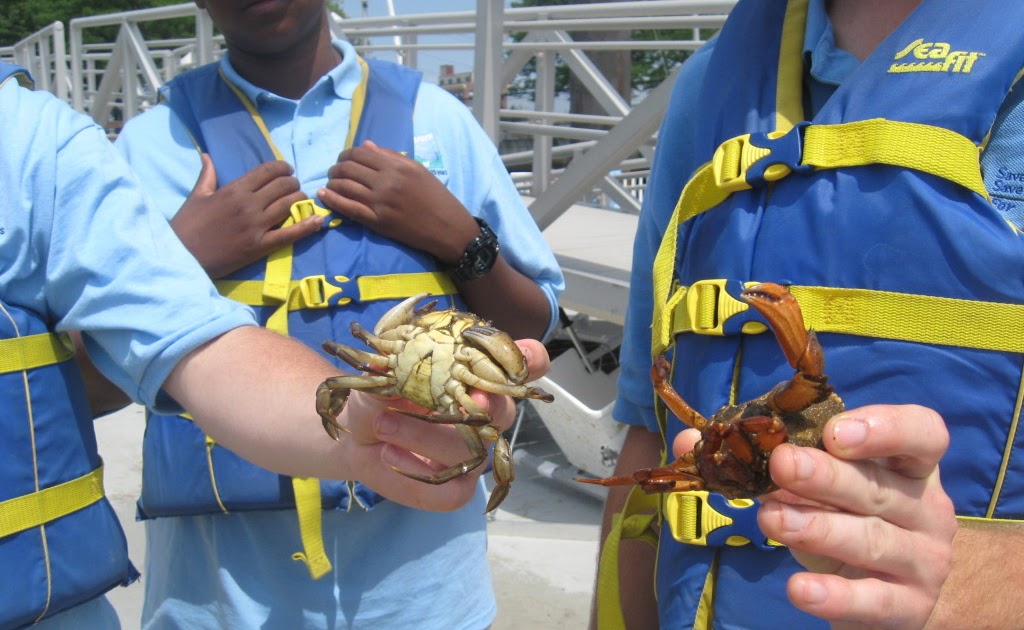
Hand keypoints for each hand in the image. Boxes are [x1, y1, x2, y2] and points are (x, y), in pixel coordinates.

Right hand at [171, 154, 321, 277]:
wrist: (181, 255)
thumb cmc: (187, 225)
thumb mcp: (197, 195)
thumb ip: (207, 175)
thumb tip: (207, 156)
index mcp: (234, 189)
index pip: (268, 171)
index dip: (283, 168)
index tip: (287, 170)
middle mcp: (249, 204)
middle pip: (283, 186)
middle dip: (293, 183)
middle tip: (294, 187)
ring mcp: (256, 226)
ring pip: (290, 205)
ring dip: (300, 200)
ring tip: (301, 200)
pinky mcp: (260, 246)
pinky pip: (289, 234)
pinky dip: (307, 226)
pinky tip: (318, 220)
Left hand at [317, 140, 479, 263]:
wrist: (448, 228)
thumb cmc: (436, 197)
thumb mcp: (418, 170)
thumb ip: (391, 156)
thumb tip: (366, 146)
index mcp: (397, 166)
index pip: (360, 153)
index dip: (346, 154)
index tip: (343, 160)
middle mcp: (387, 182)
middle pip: (348, 168)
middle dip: (336, 168)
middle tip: (334, 172)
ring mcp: (380, 202)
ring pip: (345, 187)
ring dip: (332, 183)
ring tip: (330, 183)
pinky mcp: (378, 222)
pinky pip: (348, 208)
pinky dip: (332, 200)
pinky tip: (324, 195)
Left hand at [331, 338, 550, 511]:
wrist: (358, 434)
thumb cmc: (379, 394)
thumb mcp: (380, 372)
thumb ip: (391, 366)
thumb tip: (391, 362)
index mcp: (475, 377)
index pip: (521, 366)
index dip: (530, 360)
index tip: (526, 355)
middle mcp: (484, 416)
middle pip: (503, 411)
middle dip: (484, 404)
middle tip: (457, 396)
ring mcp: (474, 455)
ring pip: (471, 452)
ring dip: (424, 436)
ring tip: (383, 423)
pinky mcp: (456, 489)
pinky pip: (451, 492)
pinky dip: (415, 474)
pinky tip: (388, 454)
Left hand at [673, 404, 955, 627]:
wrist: (891, 592)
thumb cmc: (846, 516)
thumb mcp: (813, 483)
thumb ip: (761, 456)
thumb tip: (691, 439)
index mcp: (907, 464)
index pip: (921, 434)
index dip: (885, 428)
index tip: (835, 431)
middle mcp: (924, 508)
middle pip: (879, 488)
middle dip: (827, 476)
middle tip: (782, 465)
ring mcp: (921, 560)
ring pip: (870, 541)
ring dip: (818, 528)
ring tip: (770, 519)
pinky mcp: (906, 607)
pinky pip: (870, 601)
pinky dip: (833, 596)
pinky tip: (797, 588)